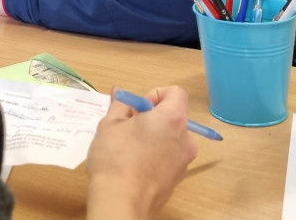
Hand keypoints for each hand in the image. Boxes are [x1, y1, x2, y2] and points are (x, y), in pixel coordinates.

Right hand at [85, 86, 196, 219]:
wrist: (122, 202)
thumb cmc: (115, 158)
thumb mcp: (110, 124)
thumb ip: (119, 105)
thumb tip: (119, 93)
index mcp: (172, 118)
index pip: (176, 93)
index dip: (156, 95)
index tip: (139, 108)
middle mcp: (185, 138)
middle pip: (174, 116)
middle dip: (153, 117)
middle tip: (129, 127)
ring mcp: (184, 160)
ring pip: (171, 138)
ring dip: (155, 136)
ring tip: (130, 147)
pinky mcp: (178, 178)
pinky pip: (169, 156)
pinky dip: (157, 154)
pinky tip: (136, 164)